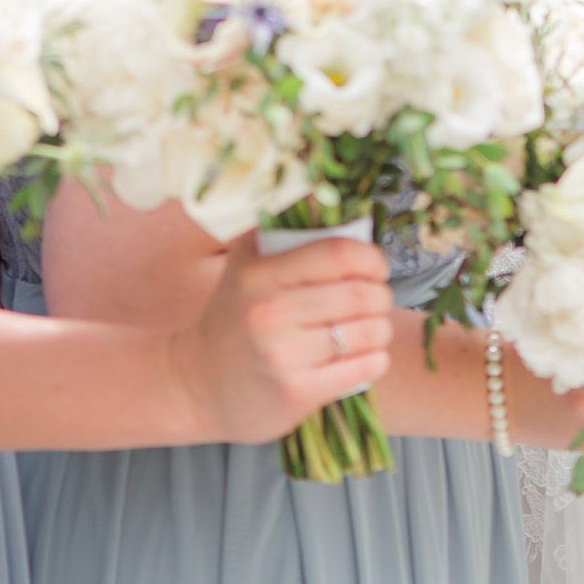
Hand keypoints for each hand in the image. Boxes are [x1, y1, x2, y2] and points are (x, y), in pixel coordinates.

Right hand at [168, 230, 393, 444]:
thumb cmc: (234, 316)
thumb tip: (323, 190)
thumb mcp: (245, 265)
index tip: (376, 267)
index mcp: (260, 275)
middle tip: (377, 299)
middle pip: (360, 295)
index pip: (338, 253)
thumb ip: (278, 228)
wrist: (201, 385)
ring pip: (369, 332)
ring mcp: (283, 356)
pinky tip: (366, 355)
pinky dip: (377, 359)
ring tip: (372, 327)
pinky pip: (364, 367)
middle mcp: (269, 314)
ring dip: (382, 328)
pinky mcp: (297, 392)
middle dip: (382, 295)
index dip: (371, 258)